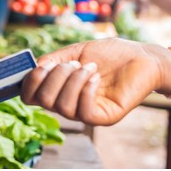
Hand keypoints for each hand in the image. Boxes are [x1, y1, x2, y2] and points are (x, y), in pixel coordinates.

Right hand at [21, 38, 170, 125]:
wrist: (140, 57)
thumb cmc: (108, 54)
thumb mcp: (74, 52)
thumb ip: (52, 60)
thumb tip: (34, 68)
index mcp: (57, 89)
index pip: (30, 97)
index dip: (30, 82)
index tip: (41, 66)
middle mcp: (67, 103)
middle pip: (43, 101)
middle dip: (55, 77)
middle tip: (74, 63)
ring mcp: (84, 112)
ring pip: (62, 107)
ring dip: (73, 81)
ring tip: (90, 67)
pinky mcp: (103, 117)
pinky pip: (83, 112)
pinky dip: (86, 90)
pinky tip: (96, 77)